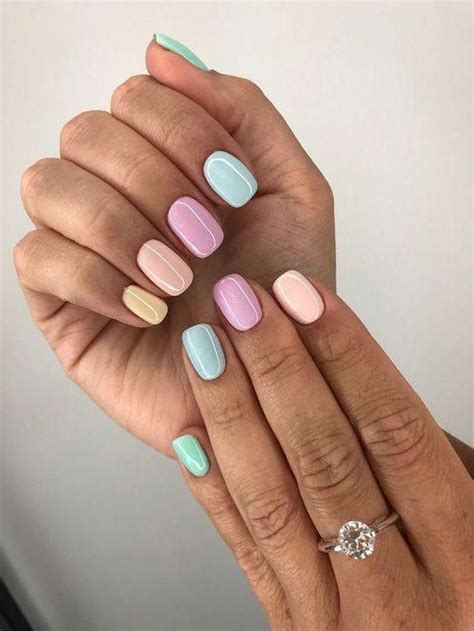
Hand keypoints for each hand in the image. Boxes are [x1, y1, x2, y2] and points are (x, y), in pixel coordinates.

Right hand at [14, 38, 333, 453]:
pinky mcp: (59, 304)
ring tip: (177, 277)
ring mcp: (82, 247)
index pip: (135, 96)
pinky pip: (35, 257)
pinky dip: (96, 276)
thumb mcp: (293, 192)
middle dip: (153, 181)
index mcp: (170, 163)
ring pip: (46, 184)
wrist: (273, 387)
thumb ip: (241, 111)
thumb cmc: (286, 296)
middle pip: (86, 133)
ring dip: (120, 225)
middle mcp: (118, 194)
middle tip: (205, 237)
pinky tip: (148, 309)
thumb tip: (157, 50)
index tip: (234, 189)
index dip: (182, 131)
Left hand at [174, 271, 472, 628]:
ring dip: (233, 413)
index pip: (393, 430)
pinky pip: (246, 554)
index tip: (304, 297)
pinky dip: (216, 491)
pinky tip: (193, 435)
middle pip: (326, 456)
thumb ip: (434, 469)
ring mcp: (335, 618)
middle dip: (277, 368)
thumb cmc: (465, 594)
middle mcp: (400, 590)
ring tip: (204, 348)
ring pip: (273, 501)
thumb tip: (363, 385)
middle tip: (242, 305)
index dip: (345, 353)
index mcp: (465, 553)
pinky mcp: (291, 629)